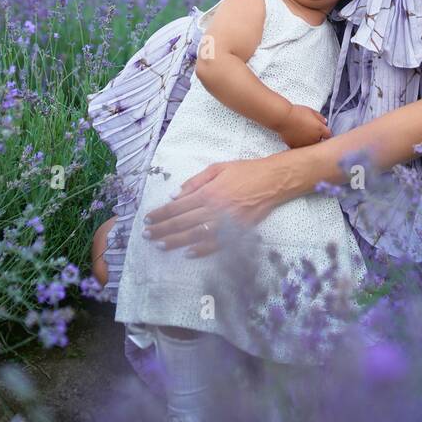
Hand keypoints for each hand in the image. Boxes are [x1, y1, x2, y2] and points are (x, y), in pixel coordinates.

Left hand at [143, 153, 294, 255]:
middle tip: (147, 235)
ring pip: (195, 235)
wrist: (274, 180)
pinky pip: (216, 244)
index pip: (177, 206)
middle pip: (182, 222)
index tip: (148, 219)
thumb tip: (174, 195)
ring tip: (160, 245)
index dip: (161, 214)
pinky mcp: (237, 231)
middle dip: (162, 229)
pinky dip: (201, 250)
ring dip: (176, 241)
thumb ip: (195, 182)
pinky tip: (188, 253)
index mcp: (208, 192)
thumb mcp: (218, 168)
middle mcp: (214, 208)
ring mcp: (226, 222)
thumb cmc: (246, 171)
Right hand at [276, 104, 331, 147]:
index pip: (328, 135)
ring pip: (310, 145)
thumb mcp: (311, 111)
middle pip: (320, 141)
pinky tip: (297, 137)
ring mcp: (305, 144)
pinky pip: (301, 147)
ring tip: (303, 133)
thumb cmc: (297, 112)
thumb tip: (324, 122)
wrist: (283, 118)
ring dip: (309, 141)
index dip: (326, 133)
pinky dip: (300, 143)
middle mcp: (314, 139)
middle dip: (318, 137)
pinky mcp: (296, 147)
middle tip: (311, 131)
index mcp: (320, 129)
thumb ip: (320, 117)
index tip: (323, 132)